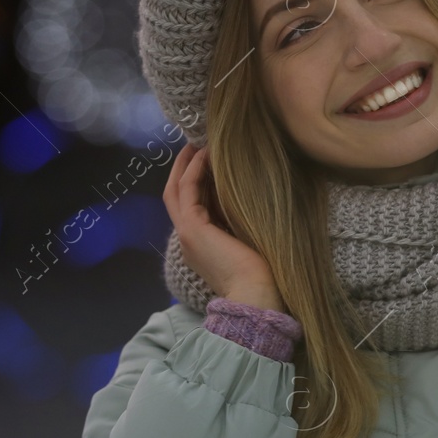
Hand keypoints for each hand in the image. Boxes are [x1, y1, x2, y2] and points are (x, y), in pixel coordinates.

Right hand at [163, 144, 286, 312]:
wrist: (257, 294)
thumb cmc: (262, 273)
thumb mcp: (247, 239)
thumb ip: (239, 221)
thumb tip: (249, 195)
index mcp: (201, 245)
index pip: (192, 206)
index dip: (196, 181)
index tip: (208, 160)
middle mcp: (188, 238)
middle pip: (175, 195)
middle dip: (183, 168)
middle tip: (193, 144)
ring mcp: (186, 233)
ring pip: (176, 190)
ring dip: (186, 164)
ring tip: (197, 142)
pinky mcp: (191, 228)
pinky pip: (187, 190)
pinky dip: (194, 170)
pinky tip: (205, 154)